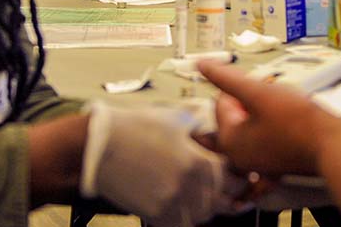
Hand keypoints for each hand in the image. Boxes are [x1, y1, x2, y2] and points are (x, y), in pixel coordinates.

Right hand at [81, 102, 239, 225]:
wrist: (100, 146)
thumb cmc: (136, 129)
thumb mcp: (177, 123)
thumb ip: (201, 136)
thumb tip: (217, 140)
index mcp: (199, 161)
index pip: (233, 179)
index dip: (239, 178)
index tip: (239, 176)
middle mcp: (188, 186)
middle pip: (221, 202)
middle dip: (227, 196)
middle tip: (228, 192)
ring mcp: (170, 203)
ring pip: (202, 216)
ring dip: (206, 209)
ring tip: (205, 198)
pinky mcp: (153, 215)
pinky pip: (179, 224)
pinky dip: (185, 218)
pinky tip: (183, 207)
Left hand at [198, 60, 340, 176]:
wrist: (330, 145)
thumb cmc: (296, 119)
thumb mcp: (258, 92)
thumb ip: (227, 78)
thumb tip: (200, 65)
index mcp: (229, 141)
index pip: (221, 103)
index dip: (241, 89)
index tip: (262, 87)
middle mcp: (238, 157)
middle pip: (231, 120)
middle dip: (244, 105)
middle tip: (266, 97)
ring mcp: (257, 165)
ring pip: (244, 135)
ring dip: (253, 120)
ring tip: (273, 110)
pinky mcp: (274, 167)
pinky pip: (258, 155)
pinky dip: (258, 146)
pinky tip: (259, 154)